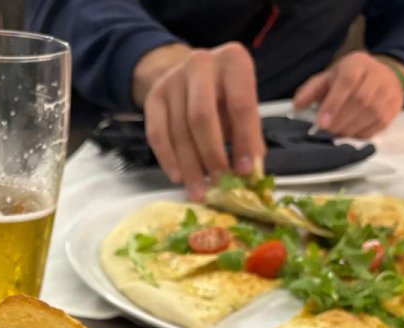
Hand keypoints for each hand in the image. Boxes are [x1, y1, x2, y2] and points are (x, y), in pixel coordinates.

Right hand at [136, 42, 265, 200]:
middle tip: (219, 183)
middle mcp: (200, 63)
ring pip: (179, 130)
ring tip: (199, 190)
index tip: (245, 171)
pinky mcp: (153, 97)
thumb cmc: (223, 93)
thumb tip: (250, 172)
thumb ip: (249, 134)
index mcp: (233, 61)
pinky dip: (168, 159)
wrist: (188, 74)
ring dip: (190, 166)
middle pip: (202, 117)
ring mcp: (172, 80)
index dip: (244, 140)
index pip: (240, 105)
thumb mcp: (242, 104)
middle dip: (211, 154)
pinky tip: (178, 177)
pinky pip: (157, 134)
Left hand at [292, 51, 403, 138]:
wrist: (384, 75)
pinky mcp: (395, 107)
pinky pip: (379, 125)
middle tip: (326, 132)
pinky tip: (351, 133)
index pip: (347, 82)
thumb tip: (297, 105)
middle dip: (339, 121)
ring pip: (371, 114)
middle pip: (360, 100)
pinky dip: (362, 133)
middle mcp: (377, 75)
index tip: (321, 123)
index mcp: (357, 64)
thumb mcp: (328, 78)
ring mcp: (389, 92)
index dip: (333, 104)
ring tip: (336, 133)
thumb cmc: (349, 78)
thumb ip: (311, 90)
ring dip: (350, 129)